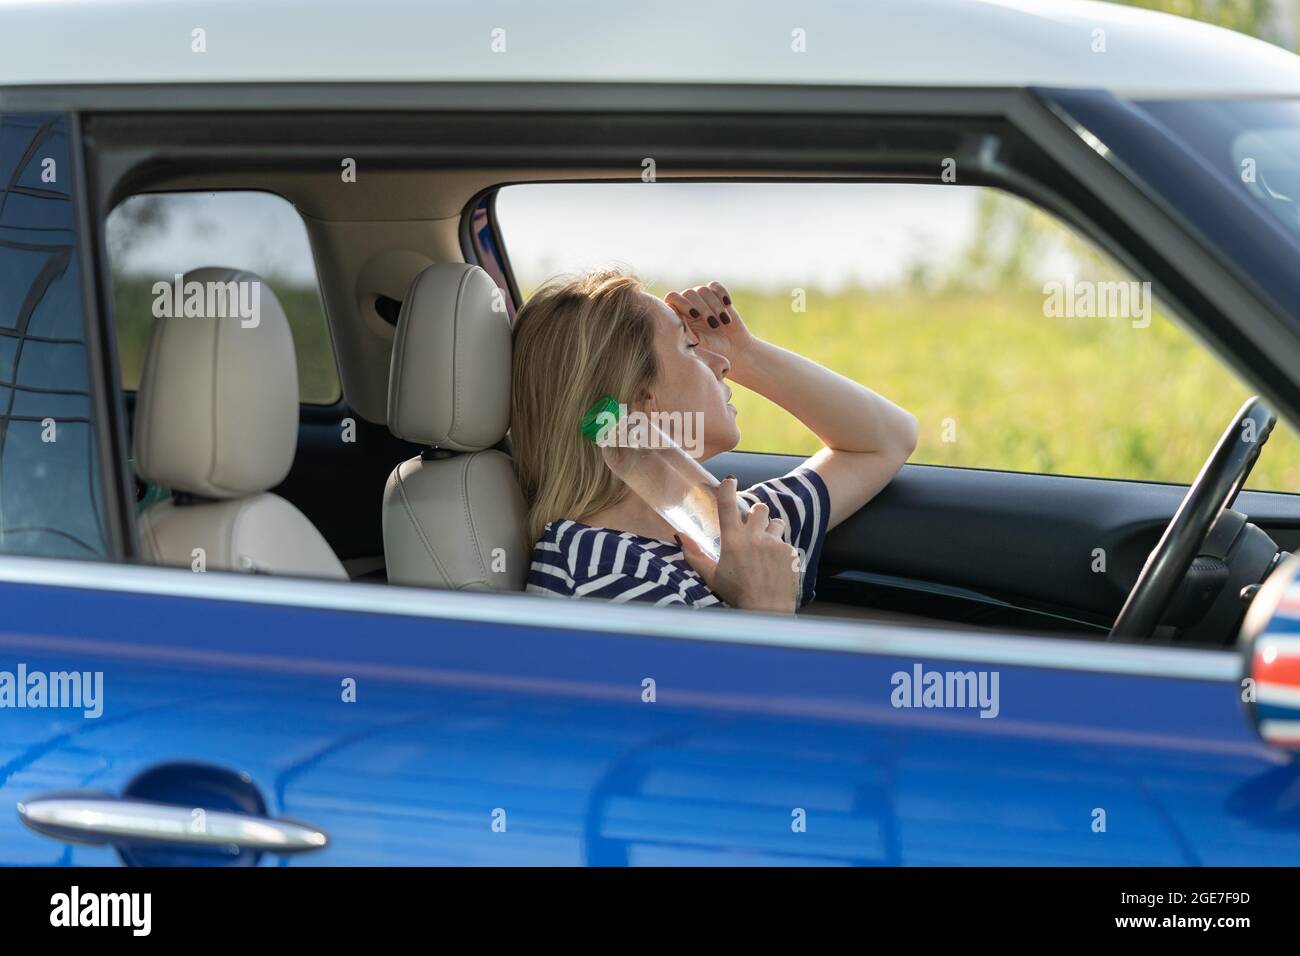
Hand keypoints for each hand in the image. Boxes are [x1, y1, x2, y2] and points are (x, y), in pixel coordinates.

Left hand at [664, 281, 755, 368]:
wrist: (734, 350)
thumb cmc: (712, 350)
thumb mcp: (697, 345)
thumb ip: (685, 333)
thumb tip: (676, 321)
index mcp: (678, 315)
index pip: (672, 299)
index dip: (683, 303)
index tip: (695, 315)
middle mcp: (687, 305)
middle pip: (689, 293)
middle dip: (704, 308)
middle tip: (714, 325)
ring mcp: (701, 300)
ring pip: (703, 290)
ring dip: (715, 306)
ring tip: (723, 321)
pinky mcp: (716, 296)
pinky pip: (715, 286)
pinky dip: (722, 294)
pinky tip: (728, 305)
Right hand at [676, 477, 800, 612]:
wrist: (767, 610)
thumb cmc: (736, 594)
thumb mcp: (712, 576)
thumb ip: (695, 555)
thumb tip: (680, 537)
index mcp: (733, 540)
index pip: (727, 504)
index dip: (728, 487)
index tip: (730, 480)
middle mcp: (754, 537)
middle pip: (759, 508)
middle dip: (756, 514)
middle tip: (752, 527)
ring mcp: (774, 543)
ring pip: (775, 523)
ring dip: (770, 530)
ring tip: (765, 548)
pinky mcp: (789, 551)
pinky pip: (785, 543)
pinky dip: (780, 550)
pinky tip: (774, 566)